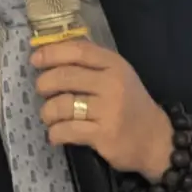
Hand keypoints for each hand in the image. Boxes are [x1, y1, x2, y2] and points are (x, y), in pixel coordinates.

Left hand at [31, 40, 173, 182]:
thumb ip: (91, 64)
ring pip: (62, 105)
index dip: (52, 53)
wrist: (157, 140)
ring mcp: (109, 110)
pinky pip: (67, 130)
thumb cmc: (130, 105)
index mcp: (114, 65)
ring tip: (50, 116)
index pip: (78, 51)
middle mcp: (112, 84)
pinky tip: (56, 134)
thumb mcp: (118, 76)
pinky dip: (55, 133)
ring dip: (47, 112)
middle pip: (65, 77)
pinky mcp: (104, 135)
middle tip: (42, 91)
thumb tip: (50, 51)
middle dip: (44, 84)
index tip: (35, 59)